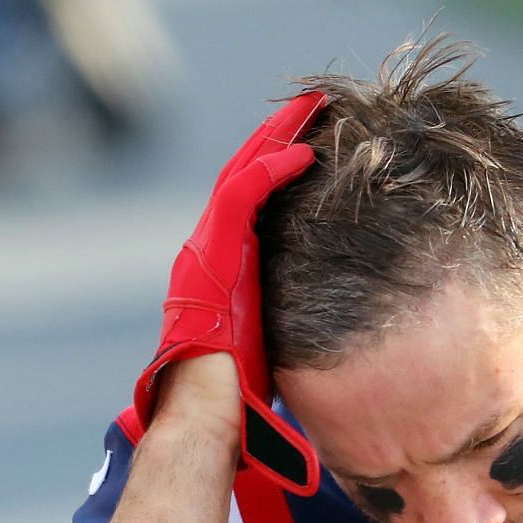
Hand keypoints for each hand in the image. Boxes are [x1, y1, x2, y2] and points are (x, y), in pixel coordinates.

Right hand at [133, 92, 327, 494]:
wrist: (206, 414)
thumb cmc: (234, 401)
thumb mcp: (262, 352)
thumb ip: (278, 331)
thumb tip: (316, 343)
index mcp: (218, 273)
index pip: (246, 206)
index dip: (273, 170)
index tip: (307, 146)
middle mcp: (206, 253)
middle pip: (242, 178)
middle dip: (276, 138)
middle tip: (311, 108)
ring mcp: (206, 250)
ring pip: (242, 174)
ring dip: (277, 139)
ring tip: (311, 111)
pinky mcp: (214, 253)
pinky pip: (244, 196)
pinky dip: (272, 170)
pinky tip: (304, 154)